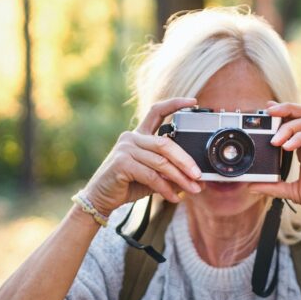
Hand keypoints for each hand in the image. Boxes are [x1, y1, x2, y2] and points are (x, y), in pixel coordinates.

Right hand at [82, 97, 202, 214]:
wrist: (101, 198)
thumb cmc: (127, 185)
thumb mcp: (152, 176)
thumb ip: (169, 172)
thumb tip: (196, 178)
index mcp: (139, 134)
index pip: (156, 111)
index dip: (174, 104)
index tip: (193, 101)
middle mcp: (132, 137)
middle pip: (166, 144)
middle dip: (186, 161)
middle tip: (199, 175)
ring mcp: (125, 149)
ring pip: (161, 162)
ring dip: (180, 178)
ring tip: (193, 189)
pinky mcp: (122, 163)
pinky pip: (151, 175)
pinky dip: (165, 188)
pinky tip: (174, 197)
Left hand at [249, 102, 300, 227]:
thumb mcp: (292, 192)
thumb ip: (273, 187)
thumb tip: (251, 186)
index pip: (296, 122)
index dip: (282, 113)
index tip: (265, 111)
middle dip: (286, 108)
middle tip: (268, 112)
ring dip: (290, 126)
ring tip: (275, 140)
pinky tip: (287, 147)